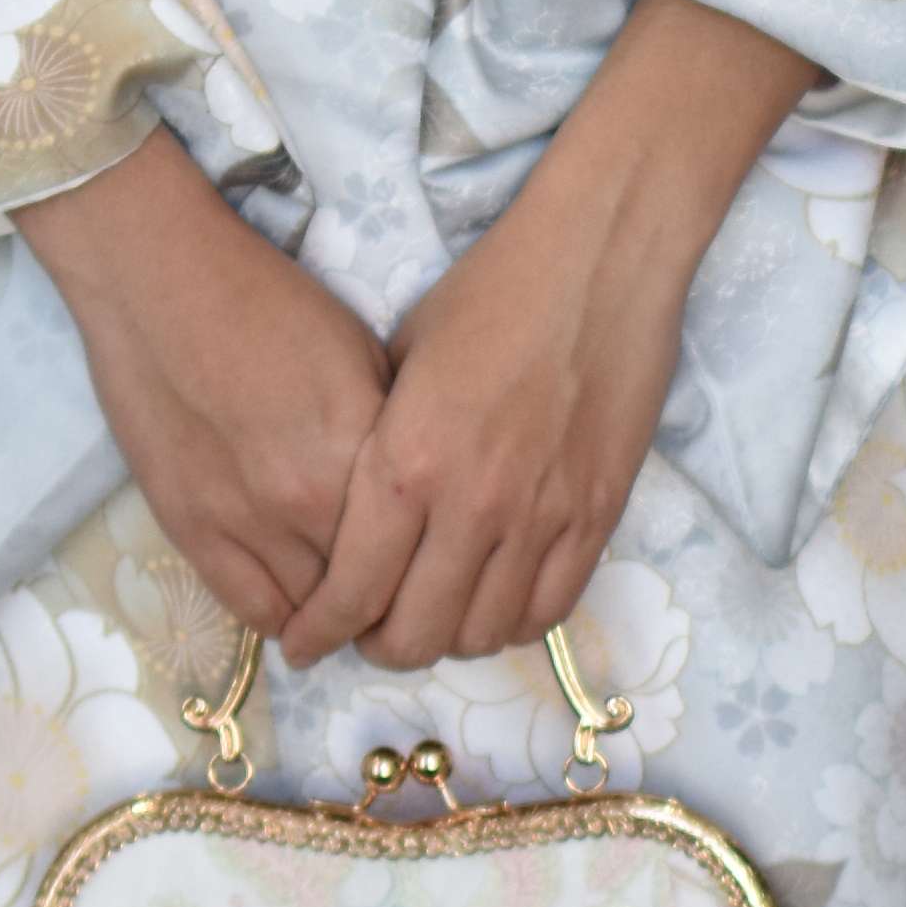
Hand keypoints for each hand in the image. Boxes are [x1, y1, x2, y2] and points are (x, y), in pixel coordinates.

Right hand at [17, 128, 391, 645]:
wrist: (159, 283)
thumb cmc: (268, 303)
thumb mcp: (364, 357)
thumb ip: (393, 437)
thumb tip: (420, 495)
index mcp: (364, 451)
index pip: (419, 549)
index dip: (430, 566)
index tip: (435, 567)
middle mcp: (308, 499)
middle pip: (371, 591)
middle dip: (389, 597)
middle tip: (399, 593)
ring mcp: (243, 521)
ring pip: (312, 612)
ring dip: (334, 614)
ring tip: (348, 603)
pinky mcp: (189, 529)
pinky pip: (249, 608)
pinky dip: (283, 617)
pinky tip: (298, 607)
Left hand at [288, 0, 817, 673]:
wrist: (599, 260)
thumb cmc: (489, 294)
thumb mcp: (397, 363)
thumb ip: (375, 452)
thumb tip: (352, 520)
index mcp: (408, 464)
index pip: (352, 592)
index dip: (320, 631)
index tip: (306, 641)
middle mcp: (473, 506)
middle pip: (416, 633)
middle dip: (378, 646)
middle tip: (367, 634)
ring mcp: (543, 517)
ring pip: (483, 633)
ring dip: (446, 641)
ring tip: (431, 620)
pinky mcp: (598, 515)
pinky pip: (549, 609)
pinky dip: (511, 624)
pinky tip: (491, 604)